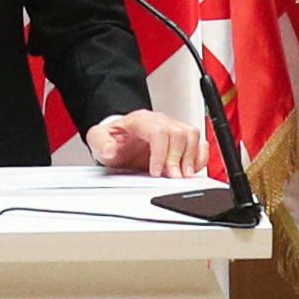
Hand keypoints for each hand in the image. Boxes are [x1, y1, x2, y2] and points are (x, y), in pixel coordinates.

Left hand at [86, 109, 207, 178]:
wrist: (121, 140)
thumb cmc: (114, 140)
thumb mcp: (98, 140)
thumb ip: (101, 143)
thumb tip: (110, 150)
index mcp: (140, 120)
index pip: (158, 131)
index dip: (161, 153)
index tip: (156, 172)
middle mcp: (160, 121)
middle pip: (179, 133)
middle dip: (177, 159)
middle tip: (172, 178)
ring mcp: (173, 128)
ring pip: (192, 135)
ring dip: (191, 158)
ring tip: (183, 175)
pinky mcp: (183, 138)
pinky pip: (200, 142)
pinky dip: (200, 157)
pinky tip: (191, 169)